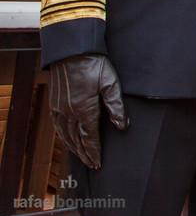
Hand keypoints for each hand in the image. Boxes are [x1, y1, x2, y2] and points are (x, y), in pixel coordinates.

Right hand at [48, 54, 127, 168]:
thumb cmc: (95, 65)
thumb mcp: (111, 83)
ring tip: (82, 157)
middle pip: (77, 140)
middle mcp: (68, 112)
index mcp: (84, 109)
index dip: (95, 151)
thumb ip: (116, 106)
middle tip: (93, 165)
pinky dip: (63, 137)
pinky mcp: (53, 104)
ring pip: (65, 135)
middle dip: (85, 154)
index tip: (99, 163)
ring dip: (74, 148)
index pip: (90, 137)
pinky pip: (57, 127)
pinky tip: (67, 141)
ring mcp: (58, 108)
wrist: (72, 51)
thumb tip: (122, 126)